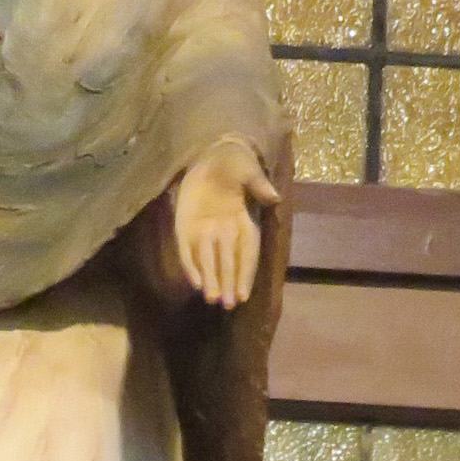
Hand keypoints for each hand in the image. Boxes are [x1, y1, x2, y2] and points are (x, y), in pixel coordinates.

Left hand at [172, 138, 279, 308]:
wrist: (212, 155)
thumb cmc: (235, 164)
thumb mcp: (248, 170)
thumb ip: (258, 185)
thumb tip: (274, 197)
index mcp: (244, 220)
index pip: (247, 253)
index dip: (245, 274)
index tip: (244, 295)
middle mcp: (225, 231)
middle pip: (227, 261)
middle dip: (227, 283)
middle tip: (226, 304)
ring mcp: (204, 230)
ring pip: (208, 260)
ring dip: (209, 279)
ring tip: (211, 299)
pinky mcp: (185, 225)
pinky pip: (186, 249)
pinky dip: (189, 265)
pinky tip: (193, 282)